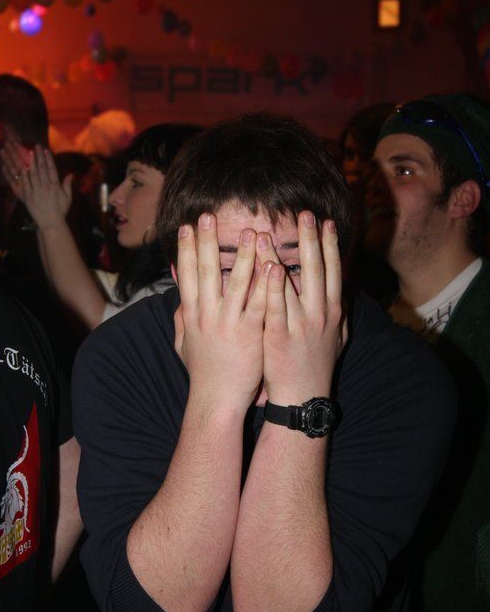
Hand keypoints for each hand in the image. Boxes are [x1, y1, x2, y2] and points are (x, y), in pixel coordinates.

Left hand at [1, 143, 72, 229]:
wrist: (50, 222)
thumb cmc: (60, 210)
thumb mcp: (68, 198)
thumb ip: (68, 185)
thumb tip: (71, 174)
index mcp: (55, 186)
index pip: (51, 169)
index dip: (48, 158)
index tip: (45, 150)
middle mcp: (45, 186)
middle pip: (41, 168)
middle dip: (39, 156)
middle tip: (36, 147)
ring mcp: (35, 191)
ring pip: (32, 173)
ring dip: (31, 162)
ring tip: (29, 153)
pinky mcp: (28, 196)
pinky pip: (25, 183)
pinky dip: (23, 174)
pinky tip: (23, 167)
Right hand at [174, 213, 268, 412]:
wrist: (217, 400)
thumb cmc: (204, 373)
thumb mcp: (185, 343)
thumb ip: (181, 318)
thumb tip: (178, 296)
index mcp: (192, 315)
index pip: (186, 275)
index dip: (184, 249)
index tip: (185, 227)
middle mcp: (207, 315)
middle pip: (205, 271)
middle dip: (205, 242)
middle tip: (206, 216)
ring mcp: (229, 323)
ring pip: (235, 282)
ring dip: (242, 255)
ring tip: (248, 231)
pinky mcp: (251, 333)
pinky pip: (258, 303)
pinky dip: (264, 283)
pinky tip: (271, 264)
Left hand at [258, 212, 345, 406]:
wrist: (304, 398)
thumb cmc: (317, 367)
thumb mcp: (337, 337)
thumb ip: (341, 312)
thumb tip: (345, 291)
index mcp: (332, 310)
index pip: (332, 270)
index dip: (329, 244)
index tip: (325, 221)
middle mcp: (320, 313)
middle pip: (316, 269)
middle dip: (311, 239)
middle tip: (305, 213)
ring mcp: (301, 324)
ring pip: (291, 282)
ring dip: (279, 255)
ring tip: (267, 232)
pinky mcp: (280, 335)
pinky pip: (276, 305)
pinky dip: (273, 285)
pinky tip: (268, 266)